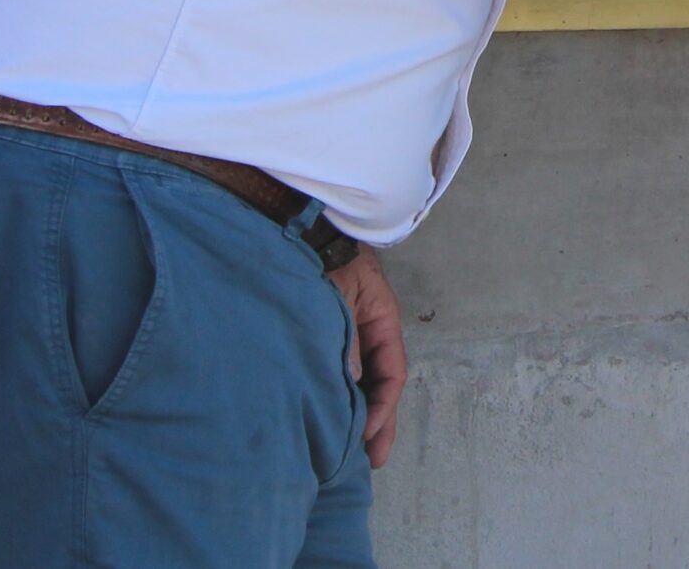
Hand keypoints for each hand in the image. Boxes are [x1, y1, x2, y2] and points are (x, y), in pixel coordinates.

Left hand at [331, 247, 407, 468]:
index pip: (392, 371)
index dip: (383, 406)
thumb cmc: (321, 255)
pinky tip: (330, 416)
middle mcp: (368, 328)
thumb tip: (351, 385)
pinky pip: (337, 370)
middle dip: (378, 421)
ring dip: (359, 412)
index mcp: (382, 315)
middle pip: (380, 381)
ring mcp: (346, 331)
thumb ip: (344, 340)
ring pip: (359, 379)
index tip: (366, 437)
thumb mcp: (338, 295)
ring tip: (352, 450)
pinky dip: (338, 395)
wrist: (296, 226)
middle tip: (372, 461)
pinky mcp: (321, 334)